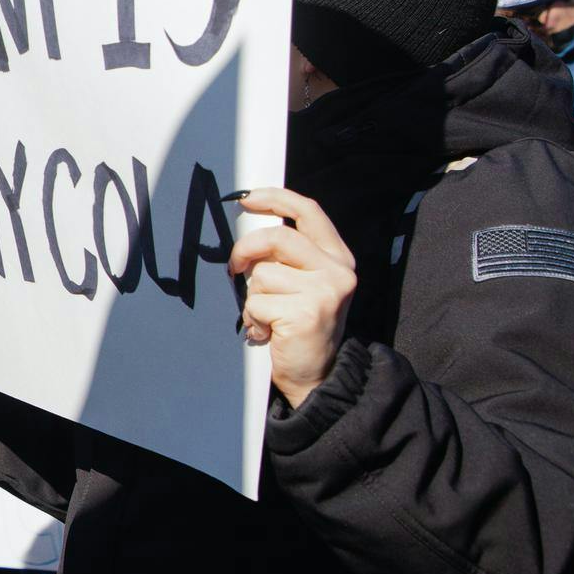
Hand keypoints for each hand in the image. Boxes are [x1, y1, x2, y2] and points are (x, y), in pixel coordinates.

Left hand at [227, 188, 356, 408]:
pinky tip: (268, 332)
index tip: (247, 198)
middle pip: (276, 238)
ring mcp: (325, 291)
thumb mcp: (303, 283)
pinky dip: (253, 319)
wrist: (318, 375)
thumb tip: (249, 230)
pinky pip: (257, 303)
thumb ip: (287, 256)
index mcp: (337, 257)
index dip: (275, 199)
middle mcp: (337, 271)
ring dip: (253, 297)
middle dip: (245, 251)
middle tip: (235, 268)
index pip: (308, 212)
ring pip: (262, 274)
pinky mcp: (307, 313)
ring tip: (268, 317)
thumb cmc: (301, 327)